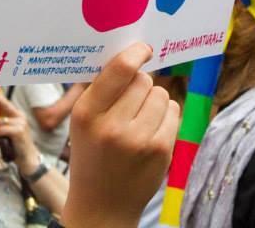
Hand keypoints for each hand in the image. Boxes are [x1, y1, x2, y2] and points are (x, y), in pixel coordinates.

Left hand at [0, 87, 40, 174]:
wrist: (28, 159)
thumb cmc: (16, 146)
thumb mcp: (8, 133)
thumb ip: (1, 126)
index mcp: (18, 116)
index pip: (6, 104)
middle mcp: (20, 117)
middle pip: (5, 107)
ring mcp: (21, 123)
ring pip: (0, 121)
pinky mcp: (19, 131)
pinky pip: (1, 129)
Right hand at [61, 43, 179, 227]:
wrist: (102, 205)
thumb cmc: (92, 154)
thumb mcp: (82, 122)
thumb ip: (101, 90)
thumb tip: (127, 53)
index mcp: (86, 114)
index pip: (119, 70)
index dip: (135, 53)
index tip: (143, 48)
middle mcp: (112, 127)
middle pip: (143, 80)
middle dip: (140, 84)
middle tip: (129, 103)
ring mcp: (140, 140)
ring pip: (160, 94)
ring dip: (153, 100)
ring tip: (139, 119)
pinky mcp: (161, 150)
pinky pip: (172, 111)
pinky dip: (164, 116)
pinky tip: (150, 131)